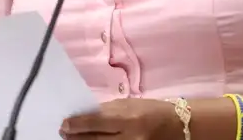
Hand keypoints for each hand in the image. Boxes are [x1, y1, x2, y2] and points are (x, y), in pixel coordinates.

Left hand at [61, 99, 180, 139]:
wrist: (178, 126)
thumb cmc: (152, 110)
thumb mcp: (130, 104)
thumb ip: (108, 110)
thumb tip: (86, 115)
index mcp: (128, 119)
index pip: (96, 123)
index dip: (78, 124)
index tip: (64, 123)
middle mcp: (129, 138)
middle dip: (76, 137)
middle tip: (64, 133)